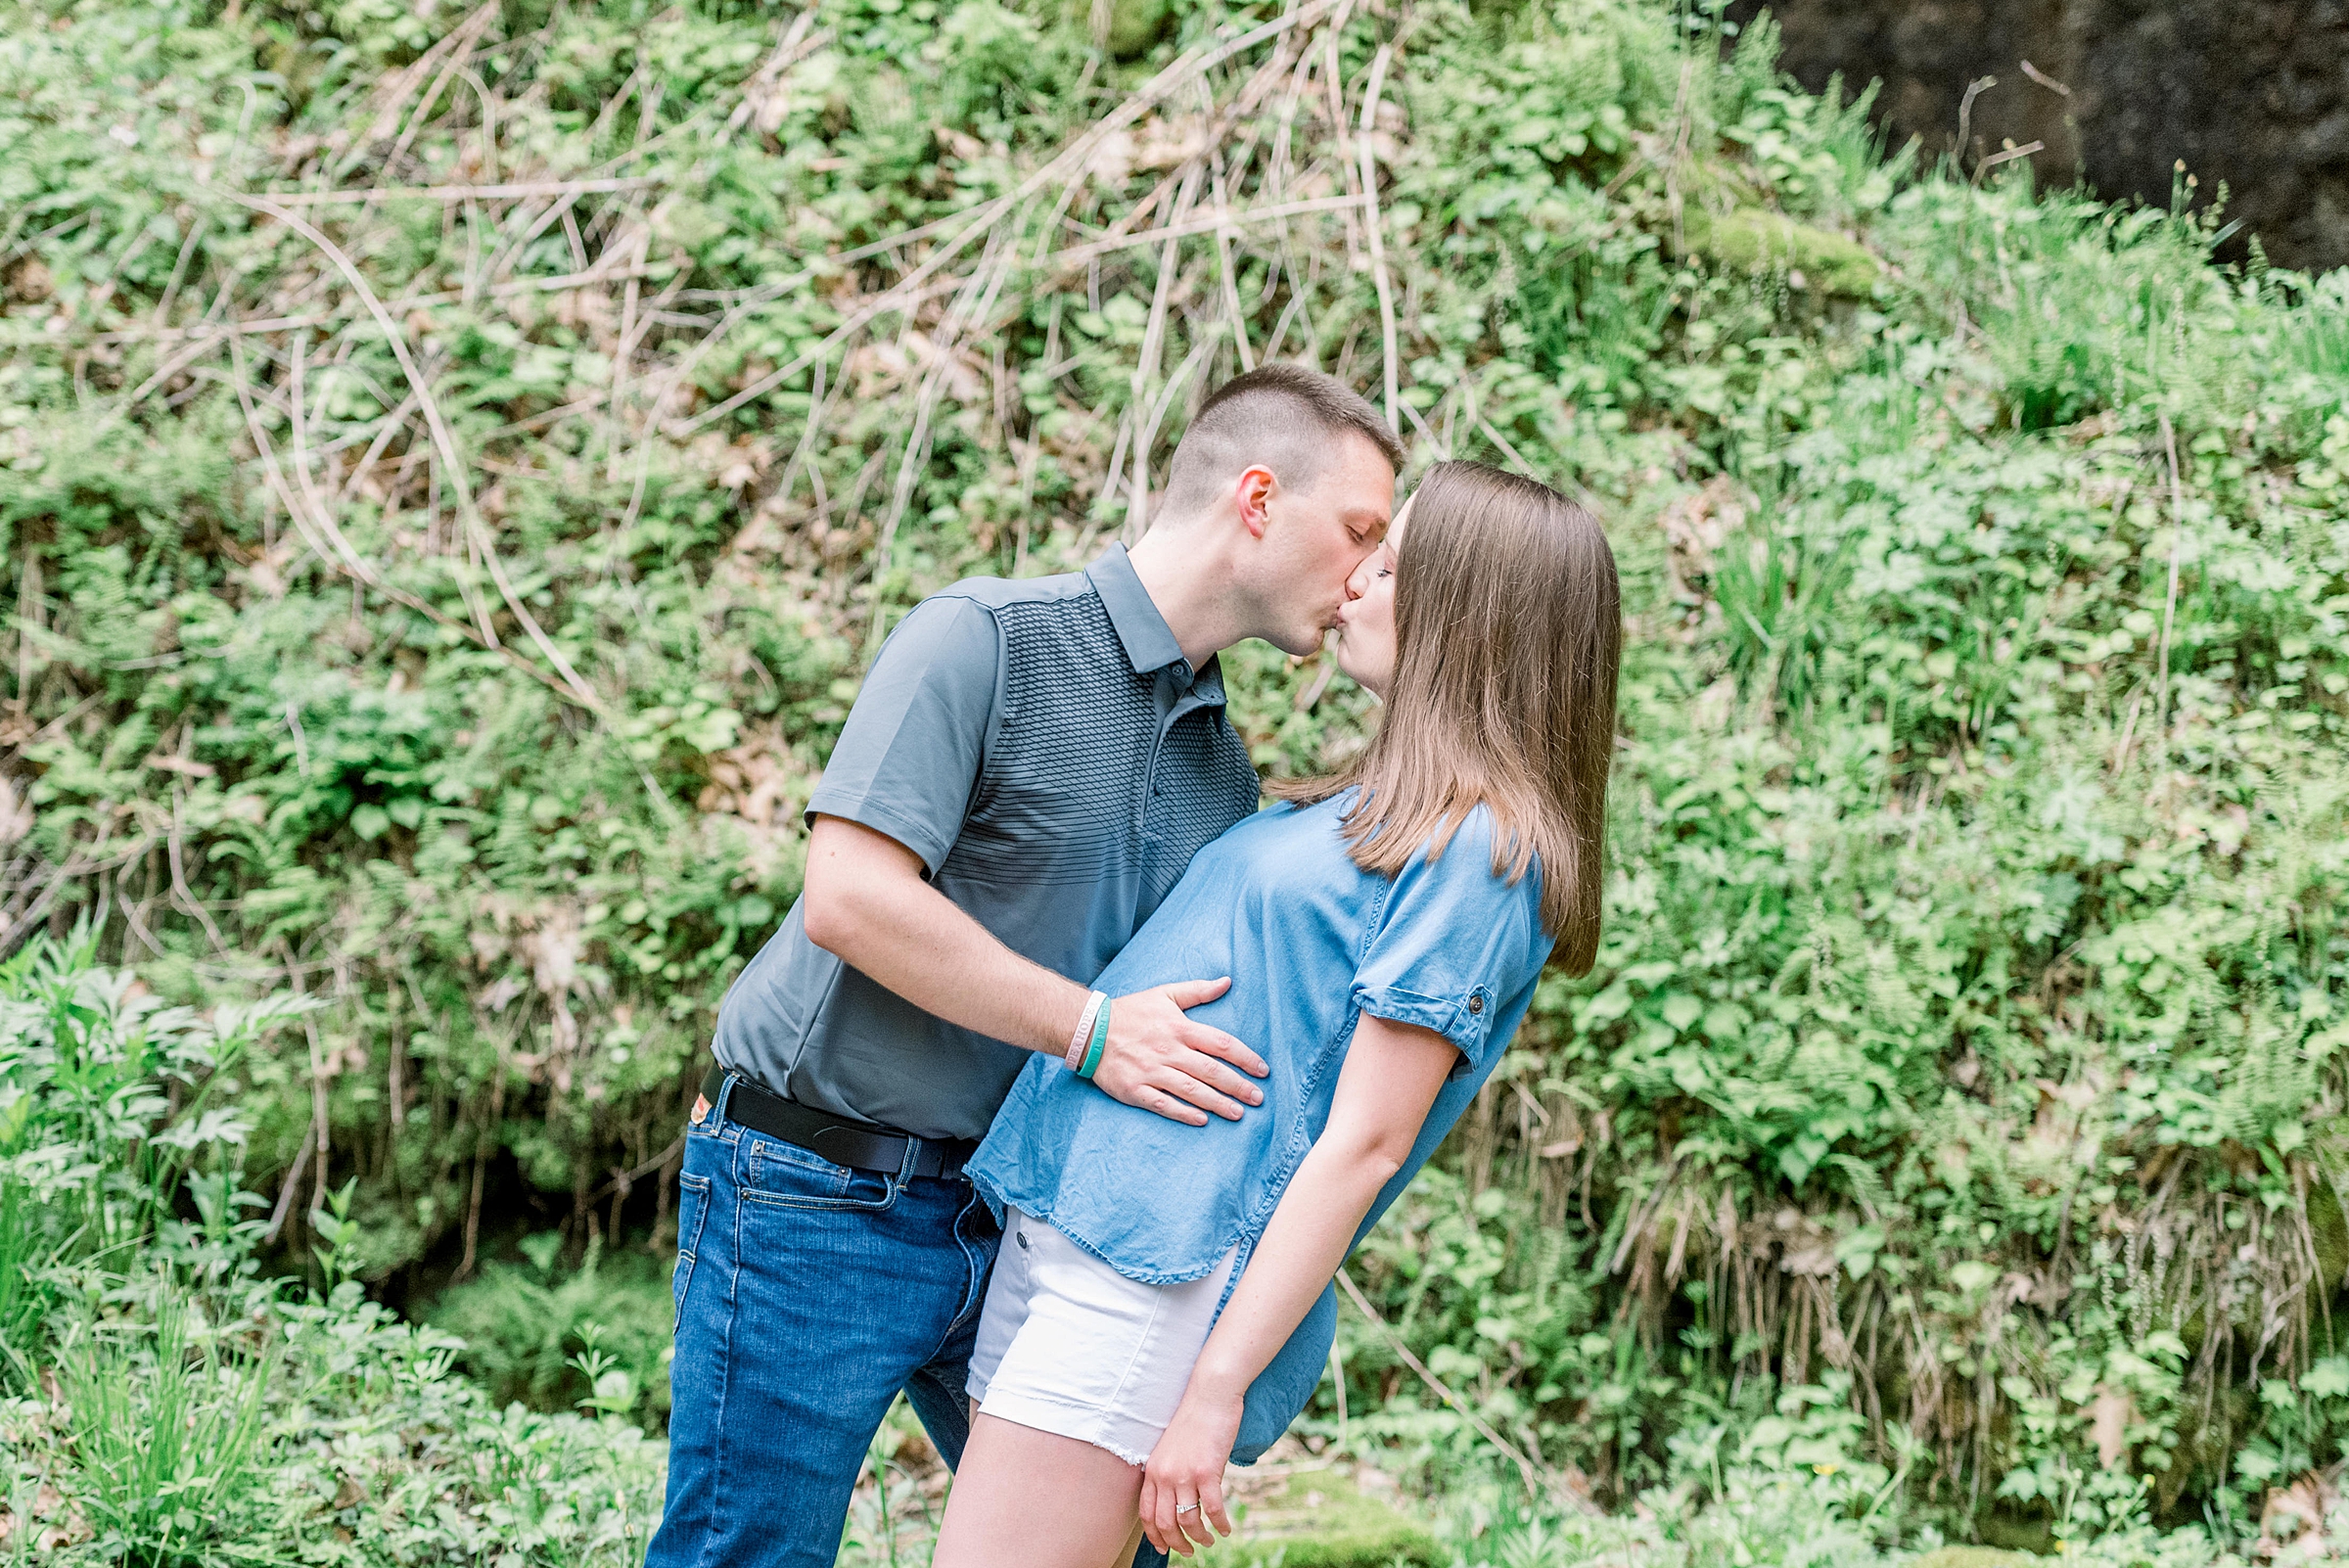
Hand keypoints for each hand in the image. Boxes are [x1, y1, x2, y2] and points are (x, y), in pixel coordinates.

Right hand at [1091, 978, 1267, 1125]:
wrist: (1089, 1029)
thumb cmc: (1131, 1012)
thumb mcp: (1164, 993)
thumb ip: (1198, 990)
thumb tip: (1227, 982)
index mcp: (1179, 1028)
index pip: (1220, 1043)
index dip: (1245, 1058)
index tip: (1263, 1071)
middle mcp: (1168, 1050)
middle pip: (1210, 1071)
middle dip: (1237, 1086)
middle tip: (1258, 1099)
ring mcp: (1151, 1071)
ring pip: (1191, 1090)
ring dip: (1217, 1103)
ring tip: (1238, 1114)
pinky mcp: (1135, 1089)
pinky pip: (1163, 1104)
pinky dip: (1183, 1113)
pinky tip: (1202, 1120)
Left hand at [1139, 1384, 1244, 1555]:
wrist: (1209, 1395)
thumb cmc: (1193, 1420)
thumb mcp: (1170, 1447)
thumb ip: (1167, 1472)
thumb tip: (1173, 1499)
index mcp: (1152, 1470)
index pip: (1146, 1514)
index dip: (1155, 1536)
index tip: (1165, 1547)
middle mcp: (1164, 1475)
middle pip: (1165, 1523)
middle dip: (1177, 1544)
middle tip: (1190, 1551)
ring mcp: (1185, 1474)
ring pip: (1189, 1521)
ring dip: (1200, 1538)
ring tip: (1210, 1540)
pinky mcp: (1207, 1472)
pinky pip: (1212, 1510)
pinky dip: (1220, 1524)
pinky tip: (1226, 1529)